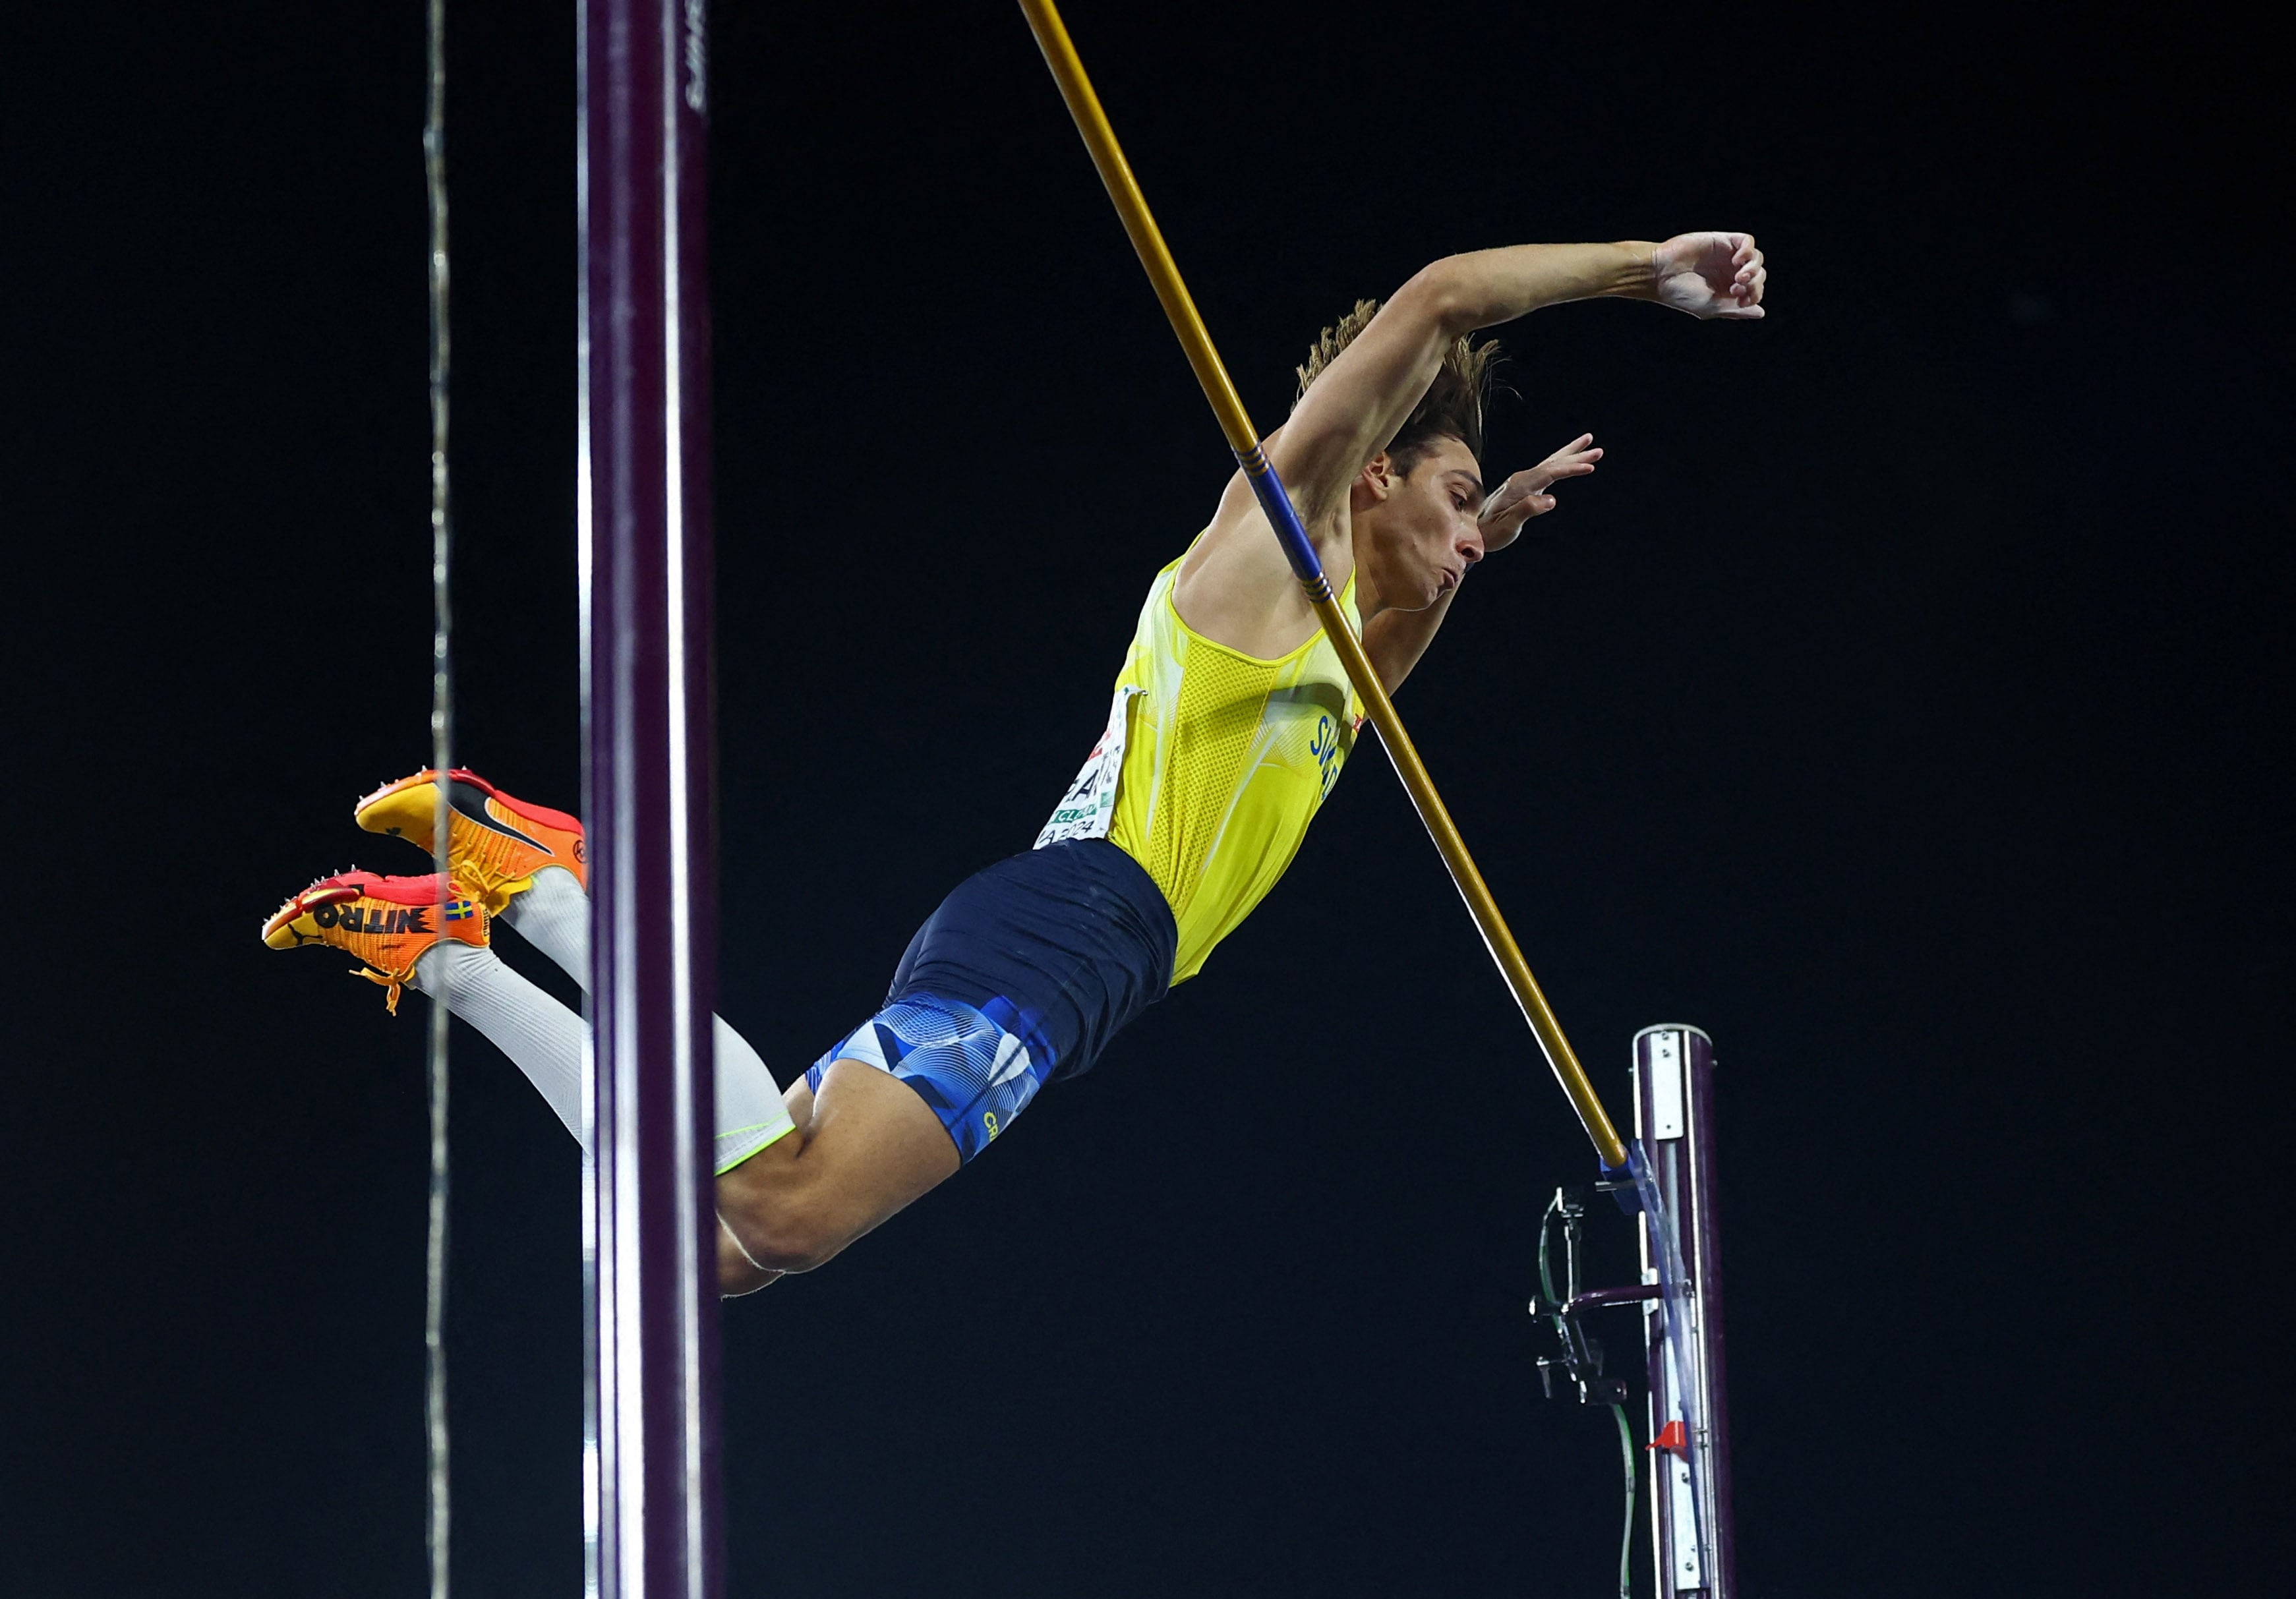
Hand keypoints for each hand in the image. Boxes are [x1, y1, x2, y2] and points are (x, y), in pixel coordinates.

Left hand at [1479, 433, 1602, 550]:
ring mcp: (1523, 481)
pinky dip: (1561, 464)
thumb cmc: (1491, 532)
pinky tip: (1569, 462)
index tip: (1590, 467)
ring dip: (1571, 454)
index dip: (1571, 469)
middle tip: (1598, 449)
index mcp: (1519, 486)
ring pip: (1552, 463)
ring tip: (1590, 444)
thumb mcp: (1508, 525)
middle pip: (1554, 462)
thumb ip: (1527, 510)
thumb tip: (1551, 499)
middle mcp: (1521, 479)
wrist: (1474, 532)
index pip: (1550, 473)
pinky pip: (1548, 471)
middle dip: (1576, 455)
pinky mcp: (1525, 487)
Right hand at [1649, 232, 1765, 319]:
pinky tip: (1738, 260)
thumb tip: (1760, 313)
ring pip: (1757, 258)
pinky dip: (1748, 250)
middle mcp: (1730, 273)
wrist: (1662, 274)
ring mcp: (1728, 256)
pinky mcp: (1724, 240)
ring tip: (1740, 276)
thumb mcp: (1711, 308)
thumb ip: (1736, 310)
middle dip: (1754, 283)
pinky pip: (1747, 241)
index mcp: (1728, 290)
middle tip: (1736, 288)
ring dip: (1754, 268)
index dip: (1754, 294)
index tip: (1739, 299)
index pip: (1755, 291)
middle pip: (1759, 275)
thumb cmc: (1681, 294)